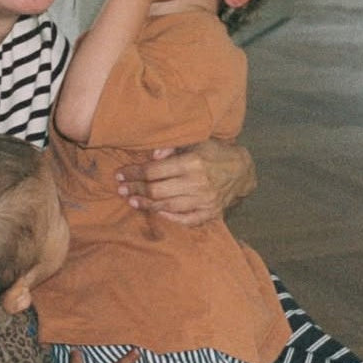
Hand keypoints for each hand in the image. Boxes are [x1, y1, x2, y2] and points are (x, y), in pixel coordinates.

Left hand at [116, 140, 256, 225]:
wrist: (242, 170)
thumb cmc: (215, 153)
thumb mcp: (195, 142)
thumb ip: (172, 147)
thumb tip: (152, 156)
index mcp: (192, 163)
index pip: (154, 170)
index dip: (134, 173)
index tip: (120, 174)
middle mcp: (198, 183)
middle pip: (157, 190)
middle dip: (135, 189)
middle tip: (121, 189)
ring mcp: (204, 201)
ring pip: (167, 206)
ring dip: (146, 204)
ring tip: (132, 200)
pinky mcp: (210, 213)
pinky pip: (185, 220)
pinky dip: (169, 218)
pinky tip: (156, 212)